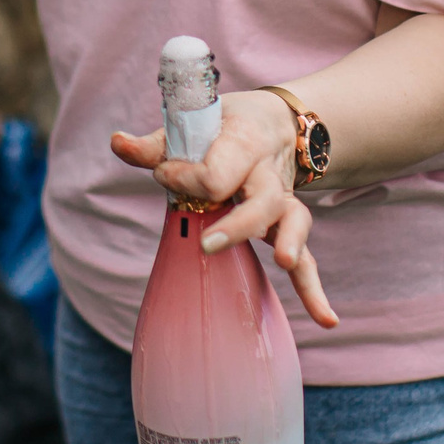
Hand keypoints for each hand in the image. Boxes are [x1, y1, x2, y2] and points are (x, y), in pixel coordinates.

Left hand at [110, 90, 337, 327]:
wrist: (276, 123)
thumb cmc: (225, 125)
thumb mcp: (195, 123)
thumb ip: (156, 143)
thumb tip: (117, 143)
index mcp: (243, 143)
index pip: (216, 170)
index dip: (183, 176)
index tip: (164, 174)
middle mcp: (268, 173)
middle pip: (263, 199)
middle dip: (238, 223)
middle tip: (207, 244)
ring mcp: (282, 201)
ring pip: (293, 221)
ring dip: (291, 243)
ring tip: (285, 262)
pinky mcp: (287, 226)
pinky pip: (307, 258)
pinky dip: (315, 290)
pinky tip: (325, 320)